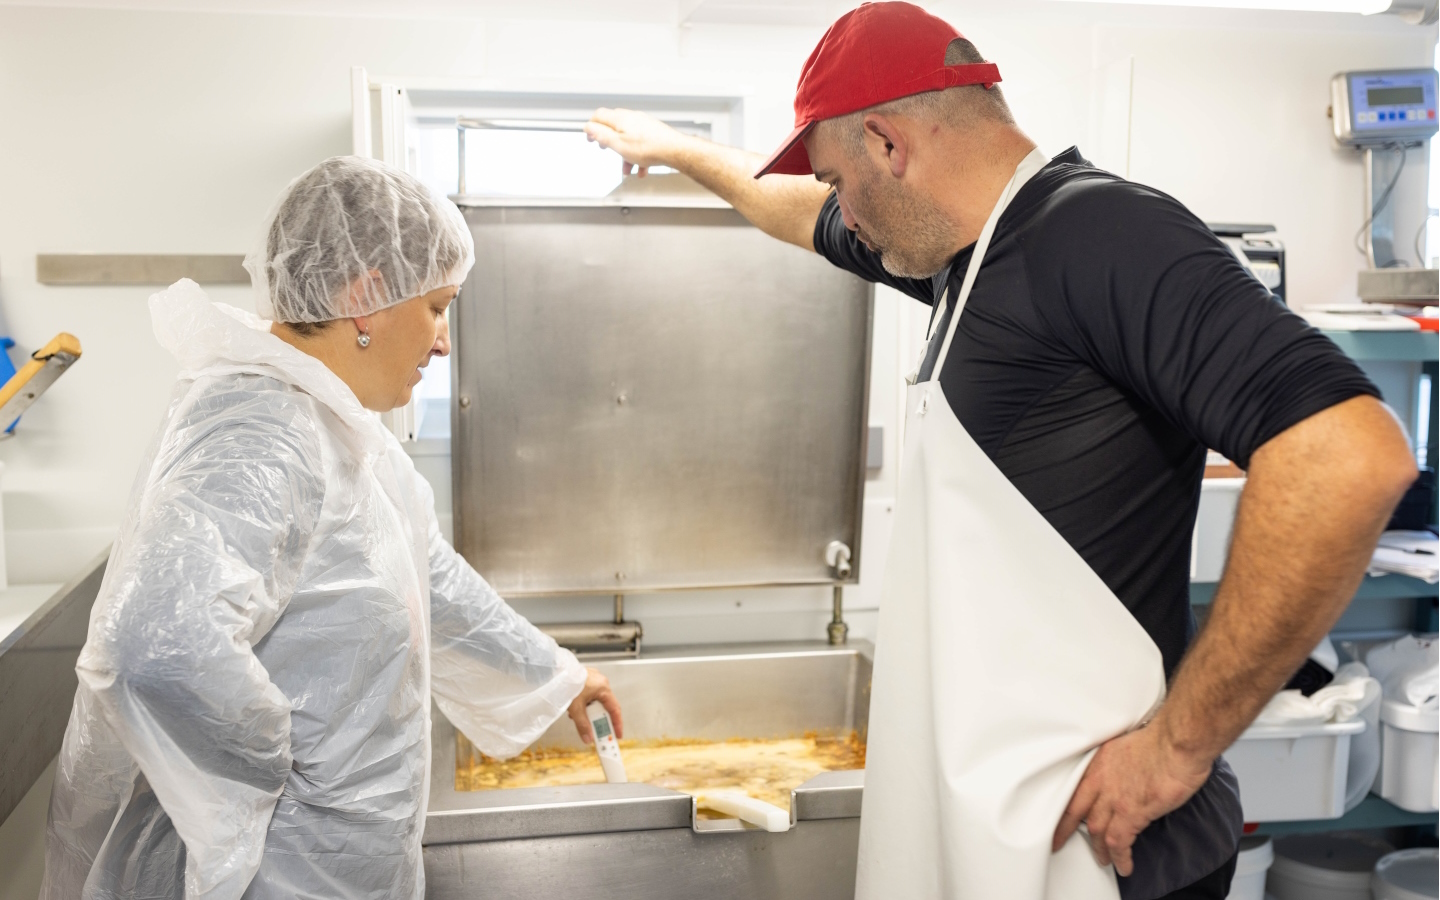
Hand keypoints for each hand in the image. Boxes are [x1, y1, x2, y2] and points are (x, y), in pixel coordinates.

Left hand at [566, 667, 623, 744]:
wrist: (555, 671)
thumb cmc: (566, 683)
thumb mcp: (575, 708)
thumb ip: (582, 725)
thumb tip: (588, 738)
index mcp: (603, 688)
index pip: (615, 709)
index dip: (617, 724)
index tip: (617, 735)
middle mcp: (601, 683)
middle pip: (605, 706)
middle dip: (599, 720)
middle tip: (596, 731)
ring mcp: (593, 680)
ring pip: (596, 702)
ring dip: (590, 712)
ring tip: (580, 719)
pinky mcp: (585, 680)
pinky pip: (590, 696)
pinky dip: (585, 705)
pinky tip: (575, 709)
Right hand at [584, 108, 686, 176]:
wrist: (675, 150)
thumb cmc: (649, 148)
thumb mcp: (618, 144)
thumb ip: (601, 135)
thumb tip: (588, 127)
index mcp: (621, 119)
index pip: (599, 115)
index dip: (591, 126)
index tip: (590, 137)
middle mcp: (632, 118)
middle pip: (614, 127)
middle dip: (609, 141)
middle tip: (605, 148)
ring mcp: (644, 125)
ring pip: (628, 139)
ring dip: (625, 155)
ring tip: (627, 168)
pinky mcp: (653, 133)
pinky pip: (641, 145)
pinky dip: (638, 157)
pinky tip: (641, 169)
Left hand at [1052, 725, 1212, 876]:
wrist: (1176, 742)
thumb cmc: (1162, 740)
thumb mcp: (1127, 746)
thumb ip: (1118, 764)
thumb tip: (1123, 776)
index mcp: (1099, 762)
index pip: (1073, 789)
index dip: (1065, 807)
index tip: (1060, 817)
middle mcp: (1100, 780)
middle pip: (1076, 812)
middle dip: (1065, 831)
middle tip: (1058, 842)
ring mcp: (1114, 798)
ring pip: (1096, 831)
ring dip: (1099, 849)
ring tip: (1103, 860)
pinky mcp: (1131, 813)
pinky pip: (1119, 842)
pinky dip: (1120, 857)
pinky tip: (1123, 865)